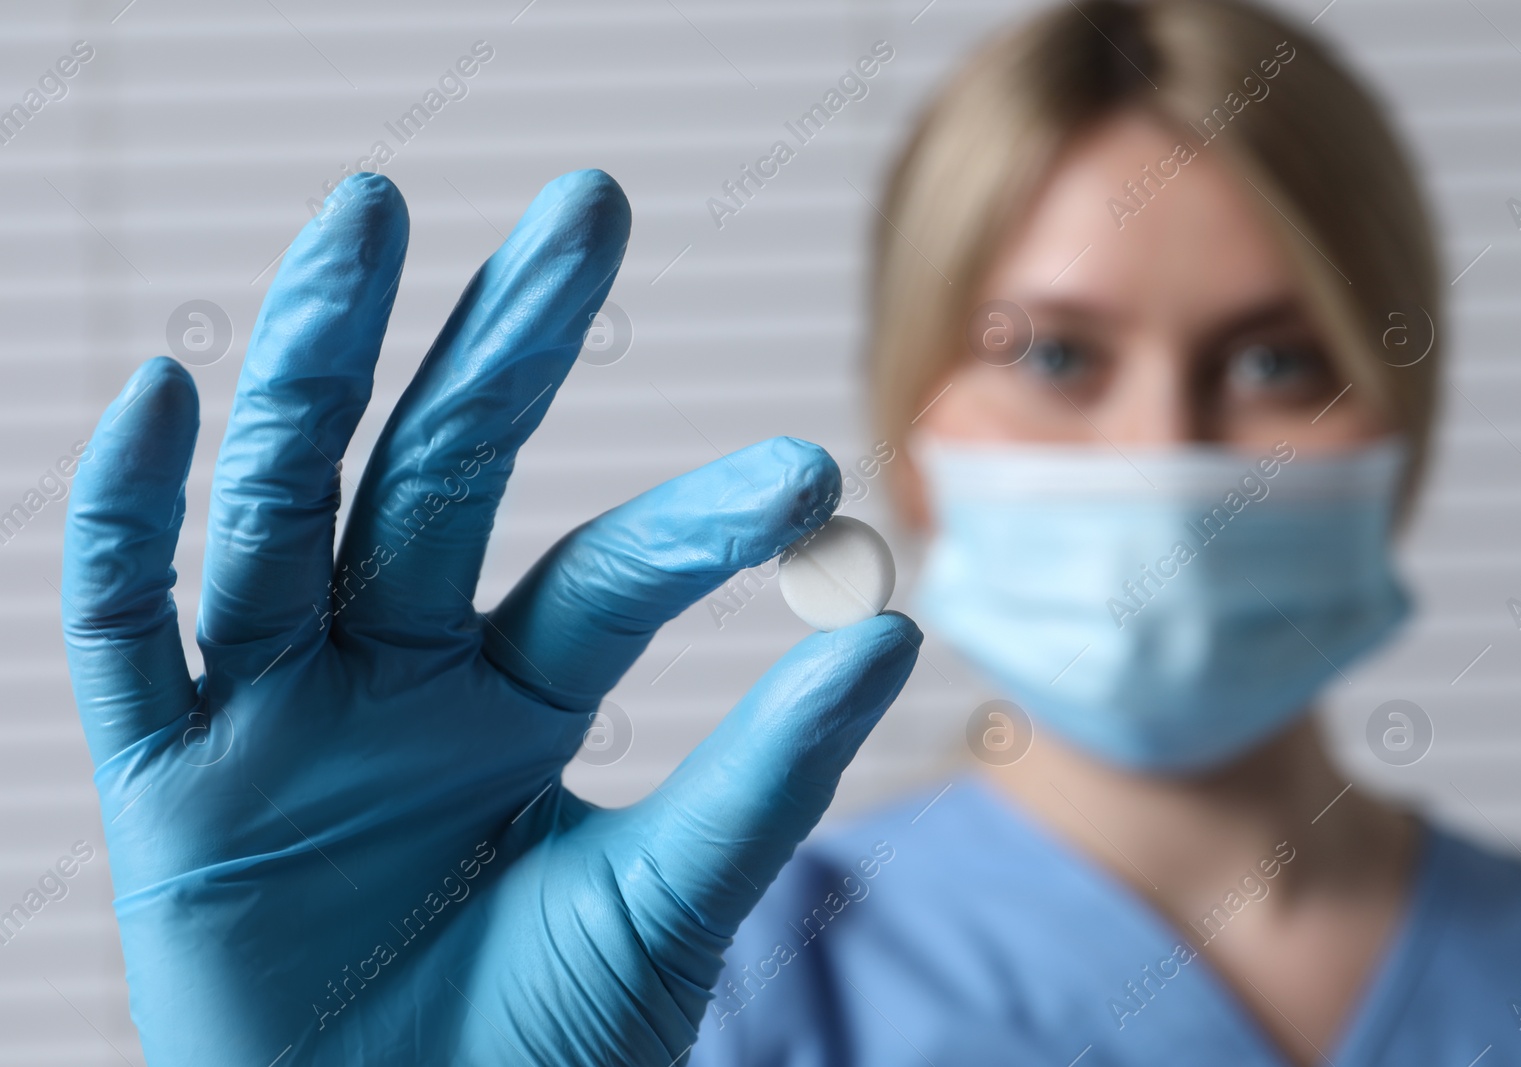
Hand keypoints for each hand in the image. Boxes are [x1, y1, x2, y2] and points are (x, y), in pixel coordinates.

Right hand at [62, 169, 919, 1064]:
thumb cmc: (534, 1057)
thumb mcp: (664, 904)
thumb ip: (762, 777)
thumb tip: (890, 628)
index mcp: (515, 698)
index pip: (603, 574)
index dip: (693, 522)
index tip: (805, 475)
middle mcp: (396, 676)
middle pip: (439, 476)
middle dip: (502, 343)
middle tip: (586, 207)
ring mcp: (278, 716)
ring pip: (284, 510)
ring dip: (313, 368)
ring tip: (366, 217)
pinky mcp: (170, 786)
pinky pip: (128, 630)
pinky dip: (133, 519)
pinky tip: (171, 398)